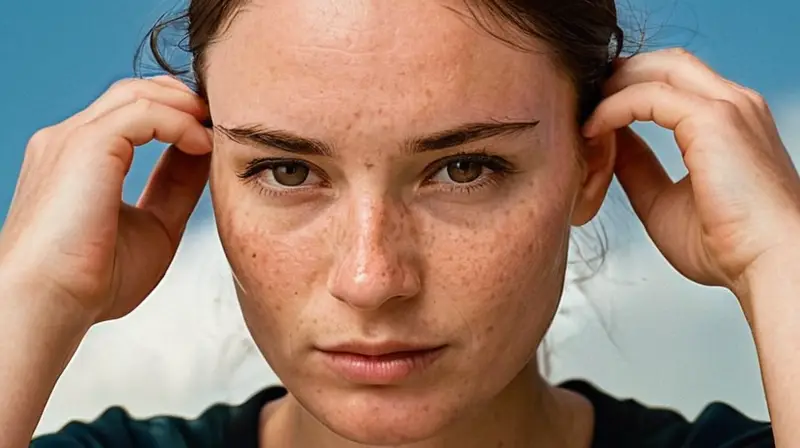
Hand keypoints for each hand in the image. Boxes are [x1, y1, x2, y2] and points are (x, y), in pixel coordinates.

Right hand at [0, 76, 211, 322]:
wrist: (49, 304)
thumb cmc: (93, 283)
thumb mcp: (154, 227)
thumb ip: (176, 190)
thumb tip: (206, 156)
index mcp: (80, 161)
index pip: (136, 118)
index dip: (180, 121)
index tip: (216, 139)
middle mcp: (71, 141)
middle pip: (135, 93)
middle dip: (185, 101)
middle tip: (223, 124)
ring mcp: (73, 138)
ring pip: (138, 93)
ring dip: (186, 106)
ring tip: (218, 132)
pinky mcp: (85, 144)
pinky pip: (143, 112)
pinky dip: (180, 122)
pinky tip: (203, 145)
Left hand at [582, 48, 799, 299]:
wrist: (769, 264)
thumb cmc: (728, 246)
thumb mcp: (663, 201)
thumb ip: (638, 168)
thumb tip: (610, 145)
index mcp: (730, 122)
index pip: (674, 83)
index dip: (629, 91)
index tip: (593, 114)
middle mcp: (734, 105)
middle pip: (666, 63)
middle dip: (620, 76)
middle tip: (584, 103)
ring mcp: (728, 107)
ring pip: (658, 68)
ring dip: (614, 85)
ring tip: (585, 113)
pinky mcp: (714, 119)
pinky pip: (648, 96)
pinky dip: (614, 106)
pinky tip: (592, 129)